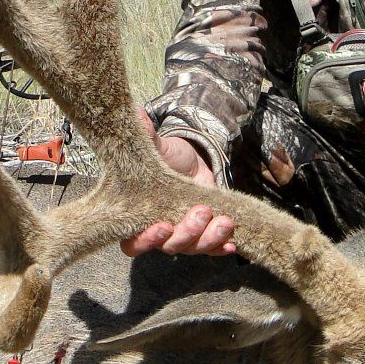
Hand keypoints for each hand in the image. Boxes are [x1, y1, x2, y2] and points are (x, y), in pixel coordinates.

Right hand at [119, 109, 237, 256]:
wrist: (193, 160)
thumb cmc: (167, 158)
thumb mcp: (156, 147)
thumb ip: (145, 137)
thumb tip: (135, 114)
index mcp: (139, 216)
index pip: (133, 243)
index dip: (146, 240)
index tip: (163, 226)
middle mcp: (161, 232)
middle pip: (169, 247)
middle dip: (187, 233)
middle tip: (202, 211)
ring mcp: (184, 236)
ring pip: (193, 248)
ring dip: (209, 238)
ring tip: (224, 220)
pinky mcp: (204, 235)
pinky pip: (211, 249)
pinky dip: (221, 248)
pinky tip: (231, 243)